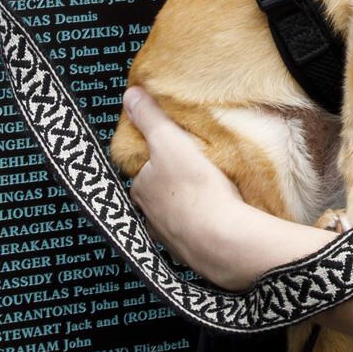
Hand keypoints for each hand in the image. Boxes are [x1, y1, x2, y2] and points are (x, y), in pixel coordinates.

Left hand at [120, 86, 311, 291]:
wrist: (222, 238)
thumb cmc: (194, 188)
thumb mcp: (169, 140)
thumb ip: (150, 117)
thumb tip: (130, 94)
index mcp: (142, 191)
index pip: (145, 172)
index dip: (160, 161)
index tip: (179, 154)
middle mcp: (151, 219)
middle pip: (161, 196)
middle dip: (176, 187)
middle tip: (200, 174)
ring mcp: (173, 240)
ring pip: (179, 219)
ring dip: (192, 210)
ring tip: (215, 197)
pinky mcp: (196, 256)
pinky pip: (199, 238)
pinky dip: (207, 229)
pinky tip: (222, 221)